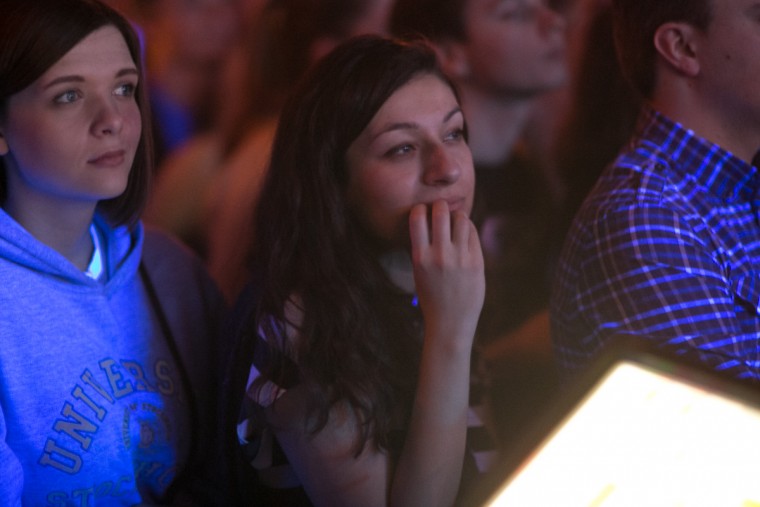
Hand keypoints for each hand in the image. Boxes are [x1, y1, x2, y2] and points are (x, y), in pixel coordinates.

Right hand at [408, 200, 484, 345]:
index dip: (420, 209)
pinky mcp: (477, 262)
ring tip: (454, 220)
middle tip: (440, 209)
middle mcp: (440, 255)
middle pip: (440, 212)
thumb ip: (422, 248)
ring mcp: (460, 258)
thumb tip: (428, 221)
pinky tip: (464, 232)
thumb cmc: (432, 297)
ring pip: (461, 218)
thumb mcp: (419, 273)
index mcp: (420, 258)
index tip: (422, 211)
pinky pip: (473, 233)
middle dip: (439, 206)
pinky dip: (468, 228)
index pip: (417, 218)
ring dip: (456, 215)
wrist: (450, 323)